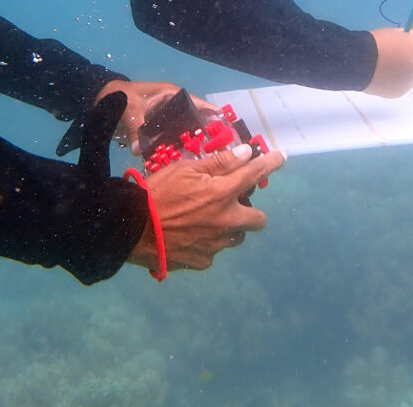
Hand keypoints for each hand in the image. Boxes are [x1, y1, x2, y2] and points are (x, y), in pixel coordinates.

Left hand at [95, 79, 217, 154]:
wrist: (105, 97)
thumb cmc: (121, 97)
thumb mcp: (130, 111)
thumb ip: (134, 130)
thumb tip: (138, 150)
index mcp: (170, 94)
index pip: (195, 101)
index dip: (209, 110)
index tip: (223, 121)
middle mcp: (172, 104)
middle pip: (194, 116)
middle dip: (205, 128)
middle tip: (219, 144)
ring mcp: (166, 115)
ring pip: (184, 126)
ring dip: (193, 137)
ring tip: (207, 153)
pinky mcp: (159, 125)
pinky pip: (173, 134)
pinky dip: (178, 143)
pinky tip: (184, 157)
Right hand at [128, 143, 284, 271]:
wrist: (131, 230)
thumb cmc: (156, 194)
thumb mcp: (185, 169)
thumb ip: (219, 162)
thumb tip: (245, 153)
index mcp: (222, 194)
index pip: (255, 174)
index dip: (271, 163)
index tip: (281, 157)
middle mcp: (226, 221)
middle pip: (258, 219)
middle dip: (251, 211)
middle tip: (233, 204)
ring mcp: (216, 244)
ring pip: (236, 237)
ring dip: (229, 227)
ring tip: (205, 220)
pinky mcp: (203, 261)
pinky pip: (213, 251)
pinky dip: (207, 242)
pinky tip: (189, 235)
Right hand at [364, 25, 412, 97]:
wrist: (355, 62)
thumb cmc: (374, 43)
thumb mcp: (396, 33)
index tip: (411, 49)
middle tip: (405, 60)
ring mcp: (410, 80)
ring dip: (412, 75)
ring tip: (393, 70)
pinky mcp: (401, 91)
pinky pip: (406, 87)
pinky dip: (400, 83)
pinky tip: (386, 77)